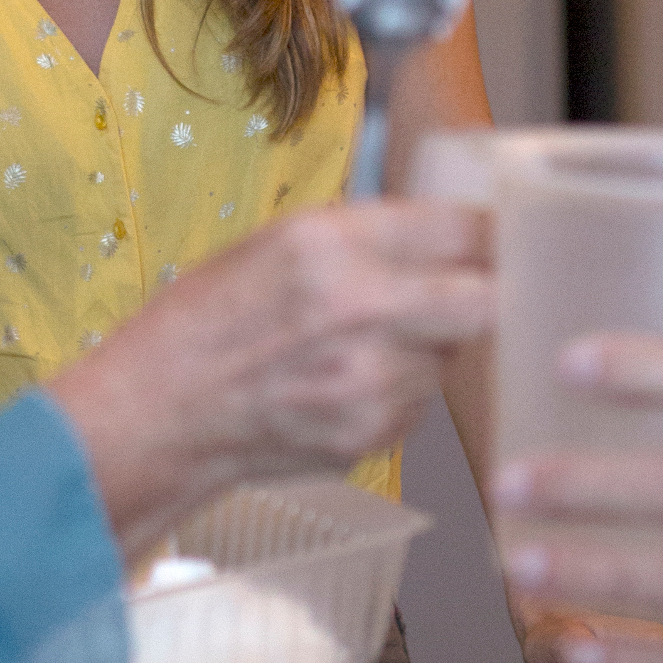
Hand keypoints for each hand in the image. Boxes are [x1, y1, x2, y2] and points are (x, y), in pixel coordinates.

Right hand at [47, 199, 493, 556]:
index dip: (493, 234)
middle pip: (486, 300)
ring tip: (370, 343)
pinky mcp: (373, 433)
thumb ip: (367, 237)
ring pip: (452, 355)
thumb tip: (451, 233)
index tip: (501, 238)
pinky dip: (400, 388)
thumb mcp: (278, 243)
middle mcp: (361, 310)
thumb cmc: (209, 320)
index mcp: (332, 245)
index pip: (462, 229)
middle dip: (487, 294)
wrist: (161, 413)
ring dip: (433, 346)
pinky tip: (346, 382)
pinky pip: (420, 401)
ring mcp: (371, 381)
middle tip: (473, 290)